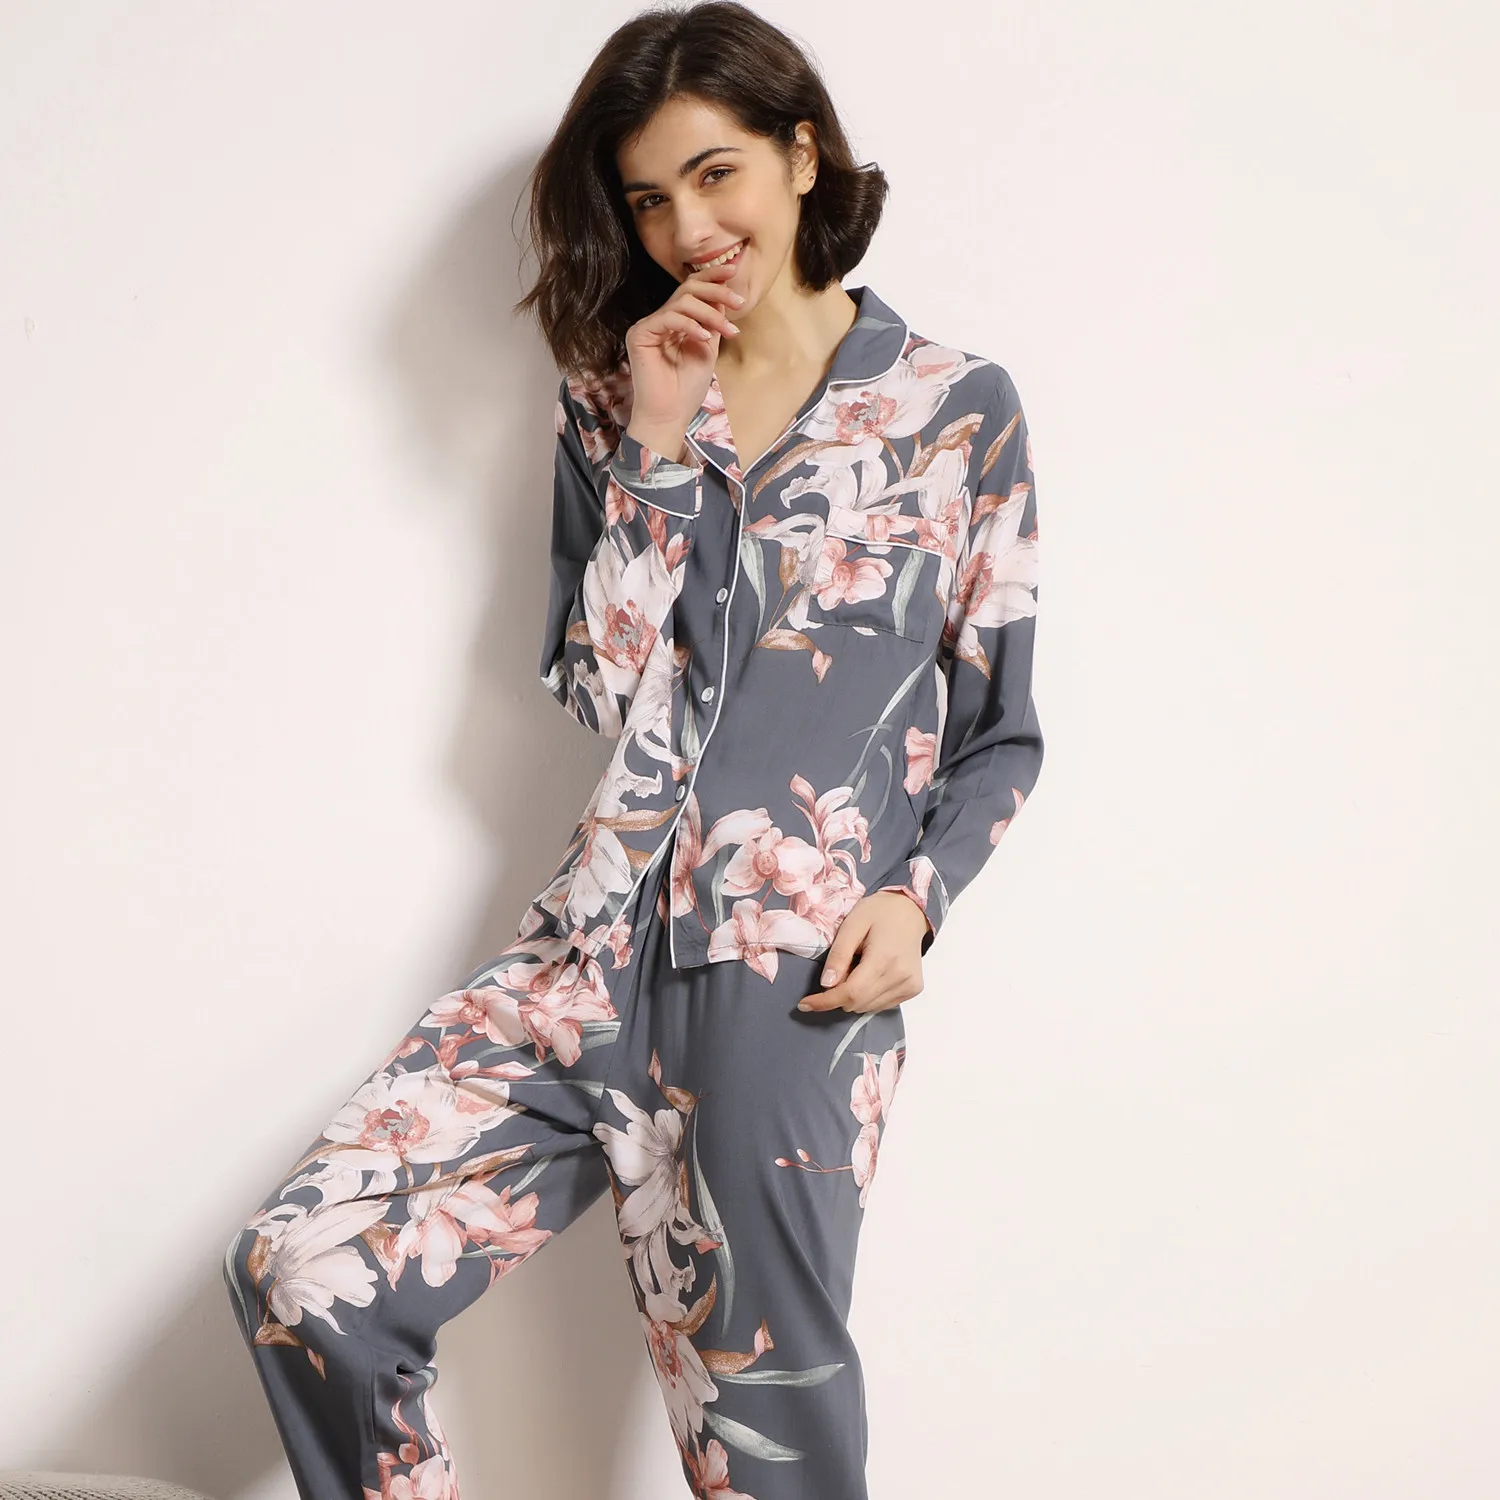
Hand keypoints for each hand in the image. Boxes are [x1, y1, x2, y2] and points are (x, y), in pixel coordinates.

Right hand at [624, 261, 743, 448]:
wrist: (670, 415)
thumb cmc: (687, 388)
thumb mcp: (709, 349)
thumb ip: (713, 322)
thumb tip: (723, 296)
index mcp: (677, 321)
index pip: (693, 290)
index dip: (712, 277)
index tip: (734, 271)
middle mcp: (661, 319)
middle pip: (688, 288)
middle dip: (716, 291)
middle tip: (738, 301)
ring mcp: (649, 325)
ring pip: (682, 301)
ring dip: (710, 313)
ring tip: (727, 331)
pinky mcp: (639, 334)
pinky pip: (669, 318)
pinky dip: (690, 325)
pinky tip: (704, 338)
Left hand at [797, 892, 929, 1014]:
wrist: (910, 910)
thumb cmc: (879, 912)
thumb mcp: (852, 925)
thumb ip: (839, 955)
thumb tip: (826, 984)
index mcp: (885, 958)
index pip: (851, 993)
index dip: (825, 1001)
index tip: (805, 1004)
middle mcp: (901, 977)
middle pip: (858, 1004)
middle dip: (838, 995)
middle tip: (838, 970)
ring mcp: (909, 985)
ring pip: (868, 1008)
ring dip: (853, 996)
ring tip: (857, 968)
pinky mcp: (913, 989)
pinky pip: (881, 1005)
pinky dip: (867, 996)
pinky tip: (869, 975)